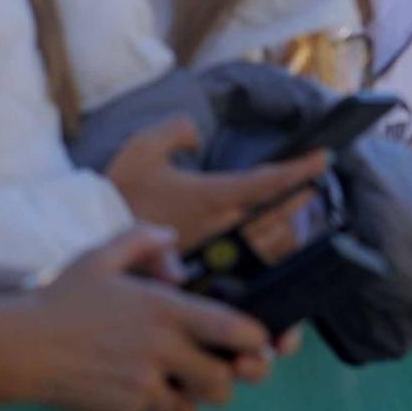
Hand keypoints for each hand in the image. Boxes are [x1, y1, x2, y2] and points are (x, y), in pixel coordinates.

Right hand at [16, 226, 274, 410]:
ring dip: (200, 393)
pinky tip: (150, 386)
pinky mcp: (127, 409)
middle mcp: (159, 349)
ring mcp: (143, 384)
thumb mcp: (101, 255)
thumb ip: (143, 239)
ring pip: (197, 402)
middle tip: (227, 367)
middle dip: (233, 376)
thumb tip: (173, 238)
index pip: (231, 329)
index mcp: (162, 309)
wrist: (21, 348)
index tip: (259, 339)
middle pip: (223, 377)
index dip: (254, 338)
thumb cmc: (62, 298)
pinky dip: (165, 404)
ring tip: (190, 379)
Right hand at [105, 118, 327, 253]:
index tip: (324, 158)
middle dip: (299, 202)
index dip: (299, 169)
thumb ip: (176, 132)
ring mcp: (215, 257)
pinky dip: (265, 266)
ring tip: (296, 219)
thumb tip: (197, 136)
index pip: (267, 182)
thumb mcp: (142, 147)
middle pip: (278, 219)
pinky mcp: (206, 278)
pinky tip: (270, 257)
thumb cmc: (117, 194)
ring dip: (288, 235)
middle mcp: (220, 230)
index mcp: (211, 197)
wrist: (86, 242)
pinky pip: (247, 275)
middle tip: (312, 188)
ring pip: (268, 250)